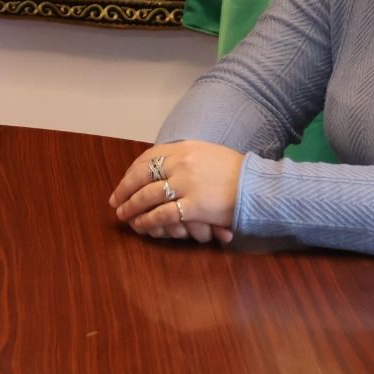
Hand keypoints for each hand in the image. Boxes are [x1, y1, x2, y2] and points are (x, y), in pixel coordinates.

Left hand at [109, 140, 244, 239]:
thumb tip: (162, 164)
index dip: (131, 172)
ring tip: (124, 215)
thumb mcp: (207, 153)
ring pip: (148, 197)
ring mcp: (186, 184)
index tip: (123, 182)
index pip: (147, 158)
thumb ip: (184, 157)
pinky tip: (142, 226)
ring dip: (132, 207)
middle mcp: (181, 162)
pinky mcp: (193, 206)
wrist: (257, 186)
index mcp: (184, 147)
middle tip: (115, 201)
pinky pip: (163, 214)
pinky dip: (148, 221)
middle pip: (143, 176)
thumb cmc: (235, 171)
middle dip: (125, 190)